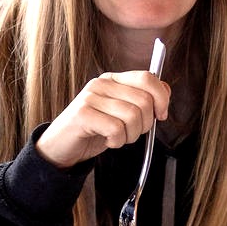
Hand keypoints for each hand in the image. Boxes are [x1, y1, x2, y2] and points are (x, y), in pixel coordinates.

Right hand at [36, 69, 169, 169]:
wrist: (61, 147)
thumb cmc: (94, 131)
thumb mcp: (121, 113)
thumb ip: (142, 100)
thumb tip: (165, 92)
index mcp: (113, 80)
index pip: (147, 78)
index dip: (161, 98)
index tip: (161, 115)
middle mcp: (101, 84)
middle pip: (144, 100)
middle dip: (145, 124)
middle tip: (131, 132)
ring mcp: (90, 97)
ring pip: (132, 116)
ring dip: (131, 135)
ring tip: (117, 137)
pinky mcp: (82, 114)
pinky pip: (116, 129)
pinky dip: (117, 141)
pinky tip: (107, 141)